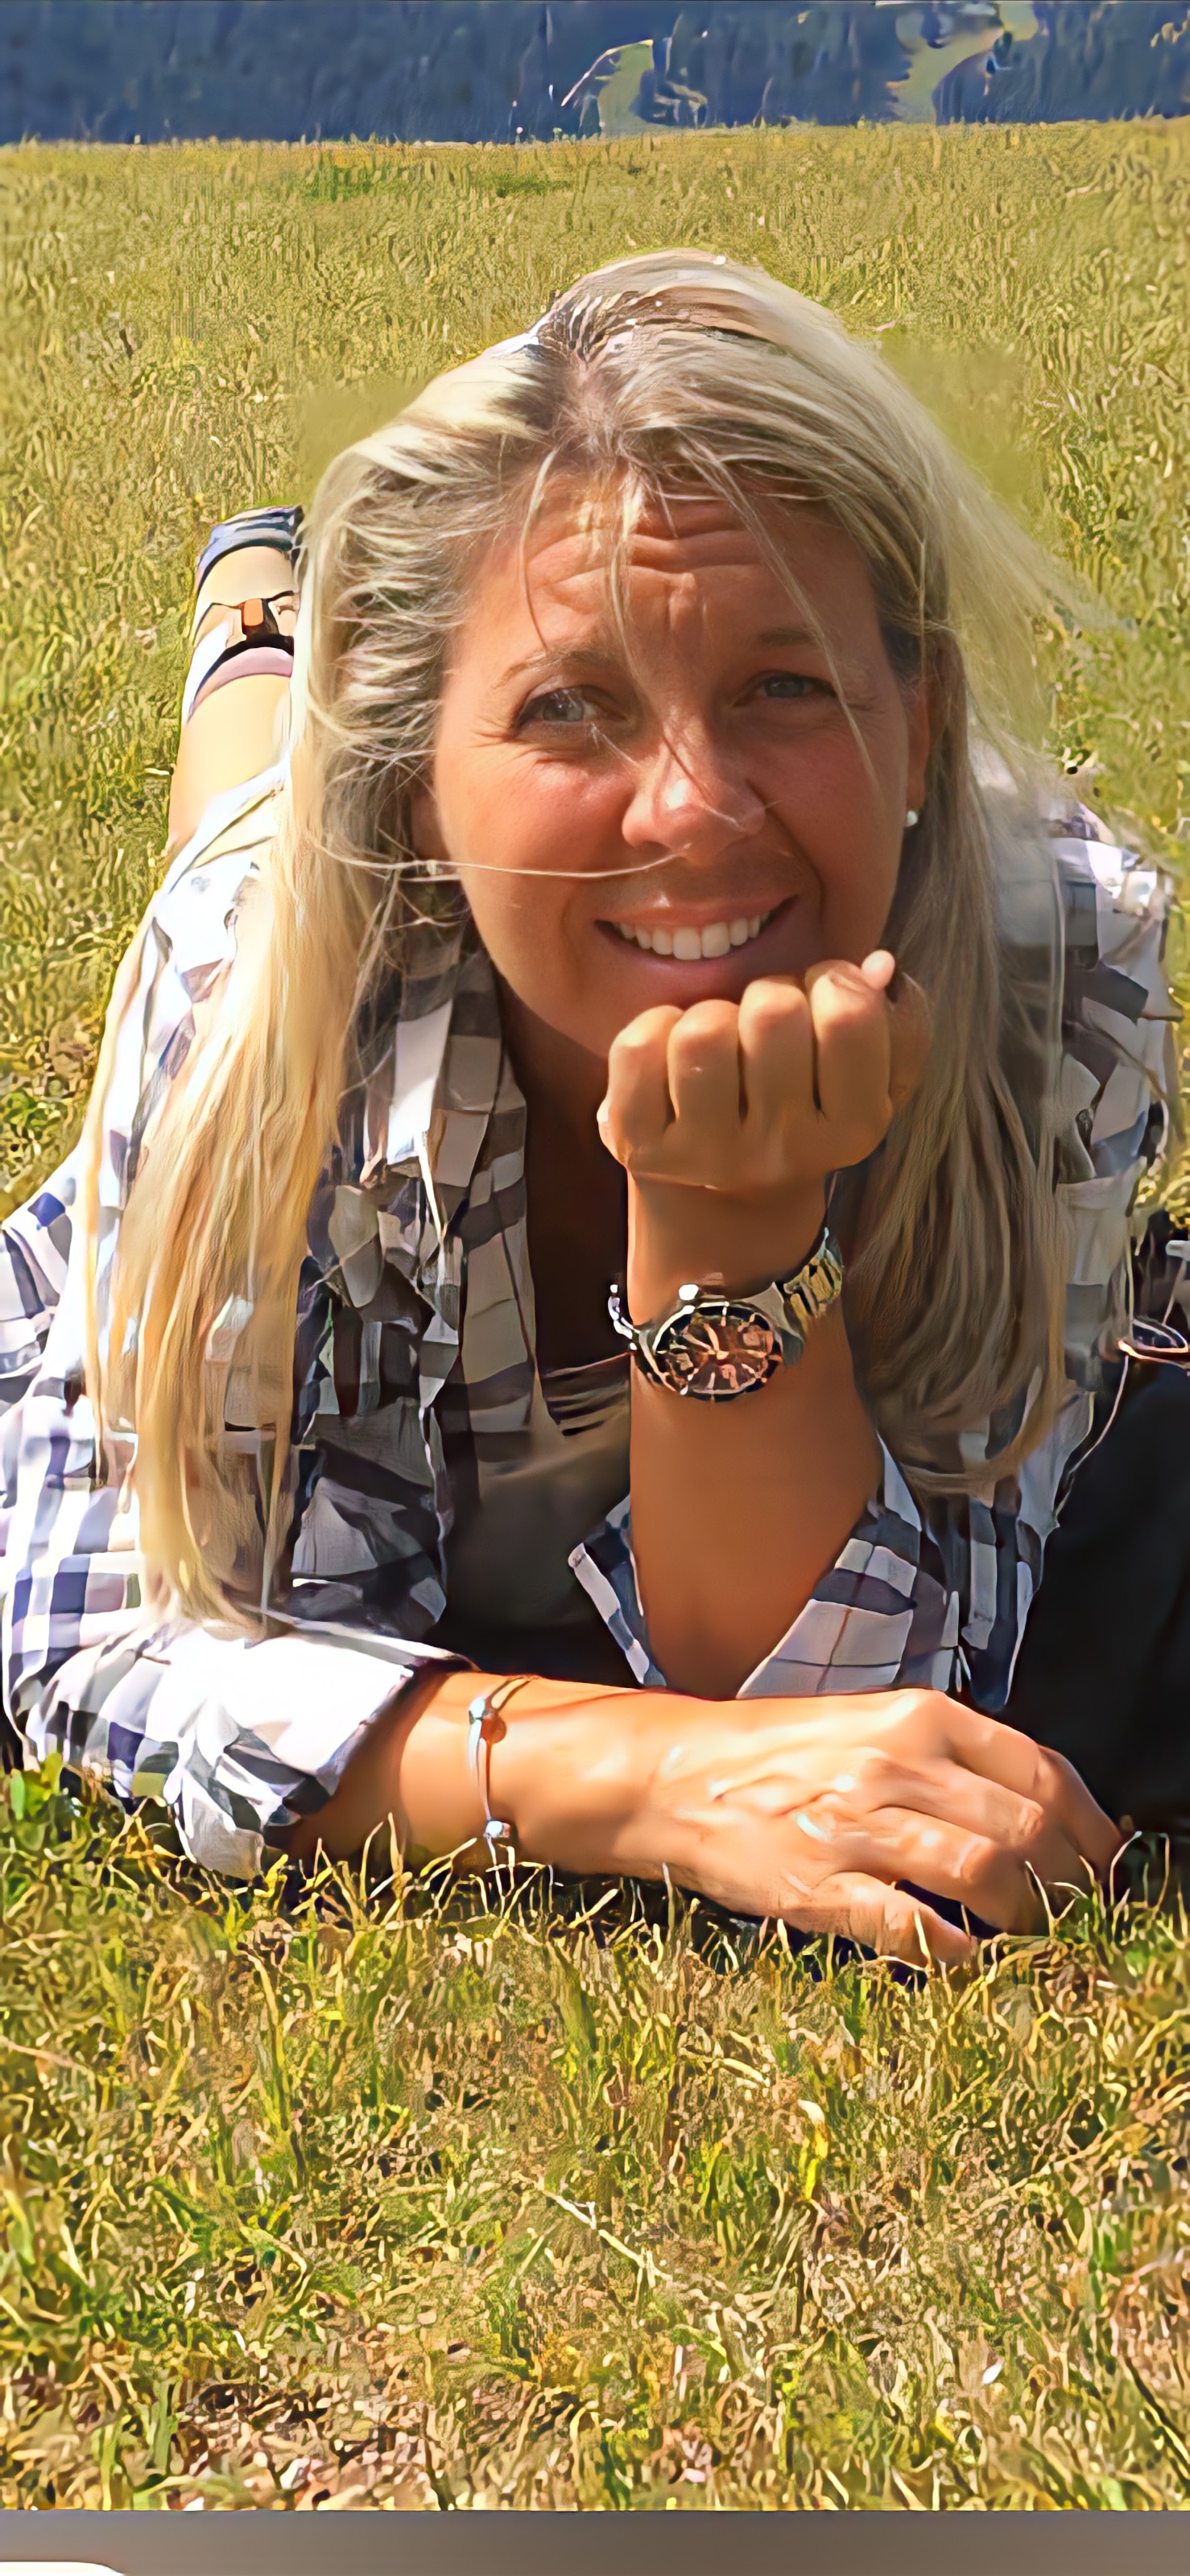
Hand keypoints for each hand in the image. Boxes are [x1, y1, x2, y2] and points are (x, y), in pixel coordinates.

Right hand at [569, 1687, 1119, 1967]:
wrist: (677, 1772)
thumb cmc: (783, 1753)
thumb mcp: (875, 1723)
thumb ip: (953, 1756)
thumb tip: (1040, 1807)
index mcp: (921, 1717)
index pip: (1043, 1773)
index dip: (1091, 1828)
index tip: (1105, 1864)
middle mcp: (898, 1764)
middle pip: (1027, 1832)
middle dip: (1071, 1886)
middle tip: (1080, 1917)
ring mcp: (859, 1826)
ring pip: (986, 1876)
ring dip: (1025, 1921)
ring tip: (1027, 1938)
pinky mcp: (821, 1885)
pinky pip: (913, 1929)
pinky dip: (955, 1955)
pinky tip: (963, 1961)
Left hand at [597, 952, 929, 1198]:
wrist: (726, 1201)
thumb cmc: (802, 1107)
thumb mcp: (870, 1075)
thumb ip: (897, 1018)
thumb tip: (877, 966)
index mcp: (855, 1129)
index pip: (849, 1013)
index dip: (832, 981)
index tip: (821, 1001)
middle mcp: (784, 1152)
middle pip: (773, 1012)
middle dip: (770, 994)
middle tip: (766, 1026)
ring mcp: (707, 1156)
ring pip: (703, 1031)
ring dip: (711, 1014)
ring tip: (722, 1044)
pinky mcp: (642, 1148)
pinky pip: (637, 1048)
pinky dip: (652, 1029)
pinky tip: (670, 1058)